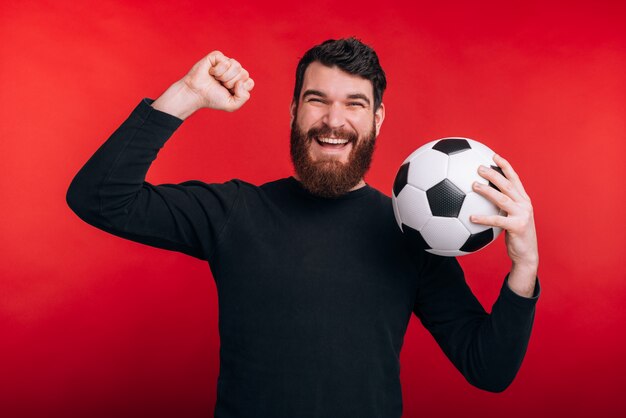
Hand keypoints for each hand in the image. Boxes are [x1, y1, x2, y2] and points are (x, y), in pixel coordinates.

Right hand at [182, 50, 254, 111]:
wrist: (196, 94)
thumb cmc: (213, 98)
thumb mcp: (232, 105)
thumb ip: (243, 97)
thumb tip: (241, 81)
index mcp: (240, 81)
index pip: (250, 83)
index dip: (239, 89)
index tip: (228, 92)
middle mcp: (235, 70)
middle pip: (244, 74)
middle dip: (231, 83)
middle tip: (220, 85)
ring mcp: (226, 62)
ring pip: (237, 66)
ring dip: (225, 77)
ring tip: (216, 79)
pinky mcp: (217, 56)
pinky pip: (225, 62)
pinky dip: (217, 71)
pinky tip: (211, 72)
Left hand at [470, 154, 537, 295]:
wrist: (526, 254)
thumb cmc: (515, 235)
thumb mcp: (510, 217)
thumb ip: (501, 206)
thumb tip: (482, 195)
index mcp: (523, 199)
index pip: (514, 178)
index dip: (505, 165)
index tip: (493, 155)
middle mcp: (525, 204)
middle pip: (508, 184)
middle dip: (493, 173)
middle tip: (478, 167)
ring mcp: (523, 214)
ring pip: (502, 198)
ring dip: (487, 191)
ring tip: (473, 185)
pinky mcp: (518, 226)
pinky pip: (497, 220)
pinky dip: (483, 218)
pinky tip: (471, 218)